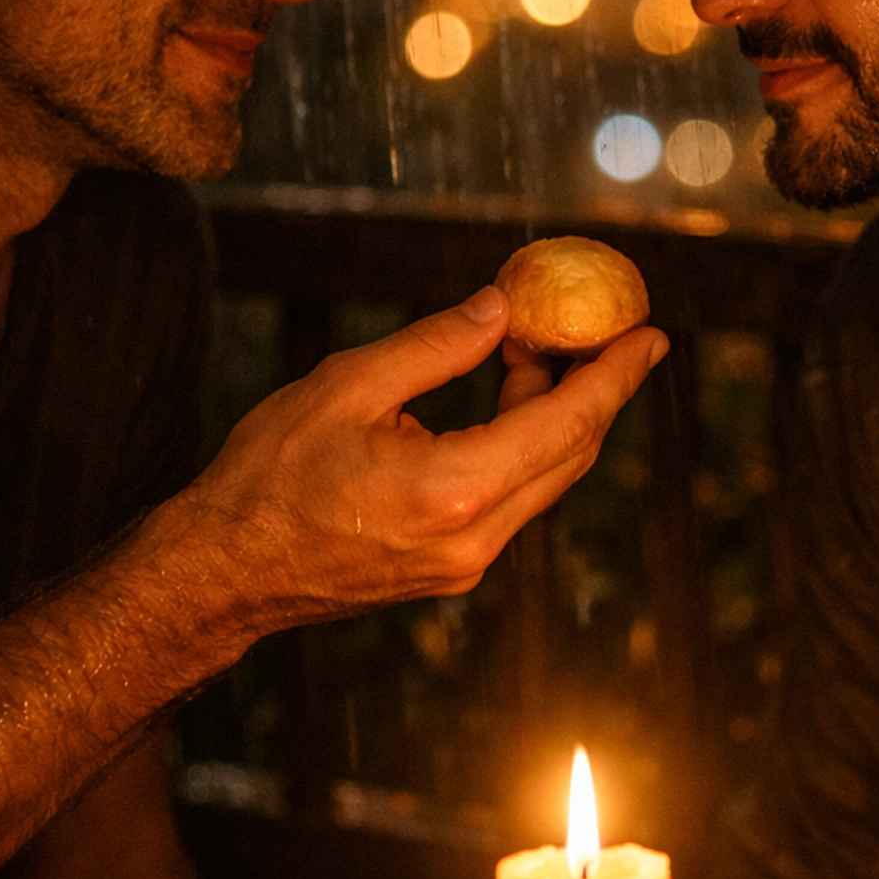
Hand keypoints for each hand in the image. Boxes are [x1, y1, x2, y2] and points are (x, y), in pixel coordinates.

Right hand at [180, 286, 666, 633]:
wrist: (225, 572)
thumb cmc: (270, 474)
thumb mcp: (347, 385)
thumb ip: (436, 345)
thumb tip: (503, 307)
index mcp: (454, 490)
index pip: (566, 423)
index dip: (617, 375)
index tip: (653, 334)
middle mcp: (474, 538)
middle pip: (570, 456)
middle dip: (597, 389)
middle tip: (608, 330)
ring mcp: (465, 564)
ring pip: (544, 479)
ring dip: (553, 414)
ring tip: (531, 351)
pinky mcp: (450, 571)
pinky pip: (512, 500)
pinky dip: (522, 447)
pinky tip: (501, 402)